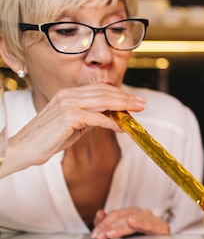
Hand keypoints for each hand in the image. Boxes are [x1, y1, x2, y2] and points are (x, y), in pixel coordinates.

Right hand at [0, 83, 145, 176]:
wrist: (25, 148)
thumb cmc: (49, 138)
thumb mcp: (74, 125)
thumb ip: (91, 117)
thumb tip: (111, 117)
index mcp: (68, 94)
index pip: (100, 89)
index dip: (120, 94)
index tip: (135, 100)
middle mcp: (68, 95)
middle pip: (104, 93)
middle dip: (126, 99)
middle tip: (142, 104)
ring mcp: (67, 104)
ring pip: (103, 102)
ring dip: (123, 107)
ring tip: (137, 112)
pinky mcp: (68, 117)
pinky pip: (97, 118)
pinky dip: (112, 122)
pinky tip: (122, 128)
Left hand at [91, 207, 169, 238]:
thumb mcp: (122, 232)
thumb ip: (108, 224)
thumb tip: (100, 213)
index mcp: (133, 213)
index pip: (115, 215)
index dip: (103, 224)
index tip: (95, 235)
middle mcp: (142, 213)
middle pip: (122, 217)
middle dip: (108, 227)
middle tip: (99, 237)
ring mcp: (152, 219)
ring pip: (133, 221)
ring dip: (119, 229)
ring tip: (110, 235)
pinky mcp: (161, 227)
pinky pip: (149, 225)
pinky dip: (140, 224)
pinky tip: (132, 224)